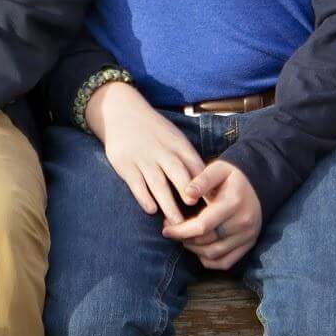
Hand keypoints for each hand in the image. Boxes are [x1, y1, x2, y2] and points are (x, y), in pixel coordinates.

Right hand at [86, 80, 206, 226]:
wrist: (120, 112)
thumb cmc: (154, 131)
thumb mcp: (174, 137)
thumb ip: (188, 159)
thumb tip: (206, 185)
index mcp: (178, 144)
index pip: (195, 166)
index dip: (205, 186)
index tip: (214, 205)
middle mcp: (161, 151)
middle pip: (178, 174)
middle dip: (188, 193)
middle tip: (198, 215)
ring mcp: (142, 158)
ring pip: (158, 183)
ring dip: (168, 204)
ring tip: (177, 223)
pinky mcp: (125, 164)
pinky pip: (136, 183)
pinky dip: (143, 197)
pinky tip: (151, 210)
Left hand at [163, 159, 261, 270]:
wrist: (258, 185)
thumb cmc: (231, 176)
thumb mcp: (218, 169)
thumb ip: (202, 180)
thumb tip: (187, 194)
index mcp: (233, 203)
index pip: (202, 226)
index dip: (180, 230)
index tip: (165, 228)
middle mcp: (243, 222)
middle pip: (206, 241)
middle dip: (184, 239)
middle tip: (171, 231)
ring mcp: (248, 236)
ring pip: (214, 254)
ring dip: (194, 249)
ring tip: (183, 238)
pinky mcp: (249, 244)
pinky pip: (226, 262)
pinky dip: (208, 260)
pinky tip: (198, 248)